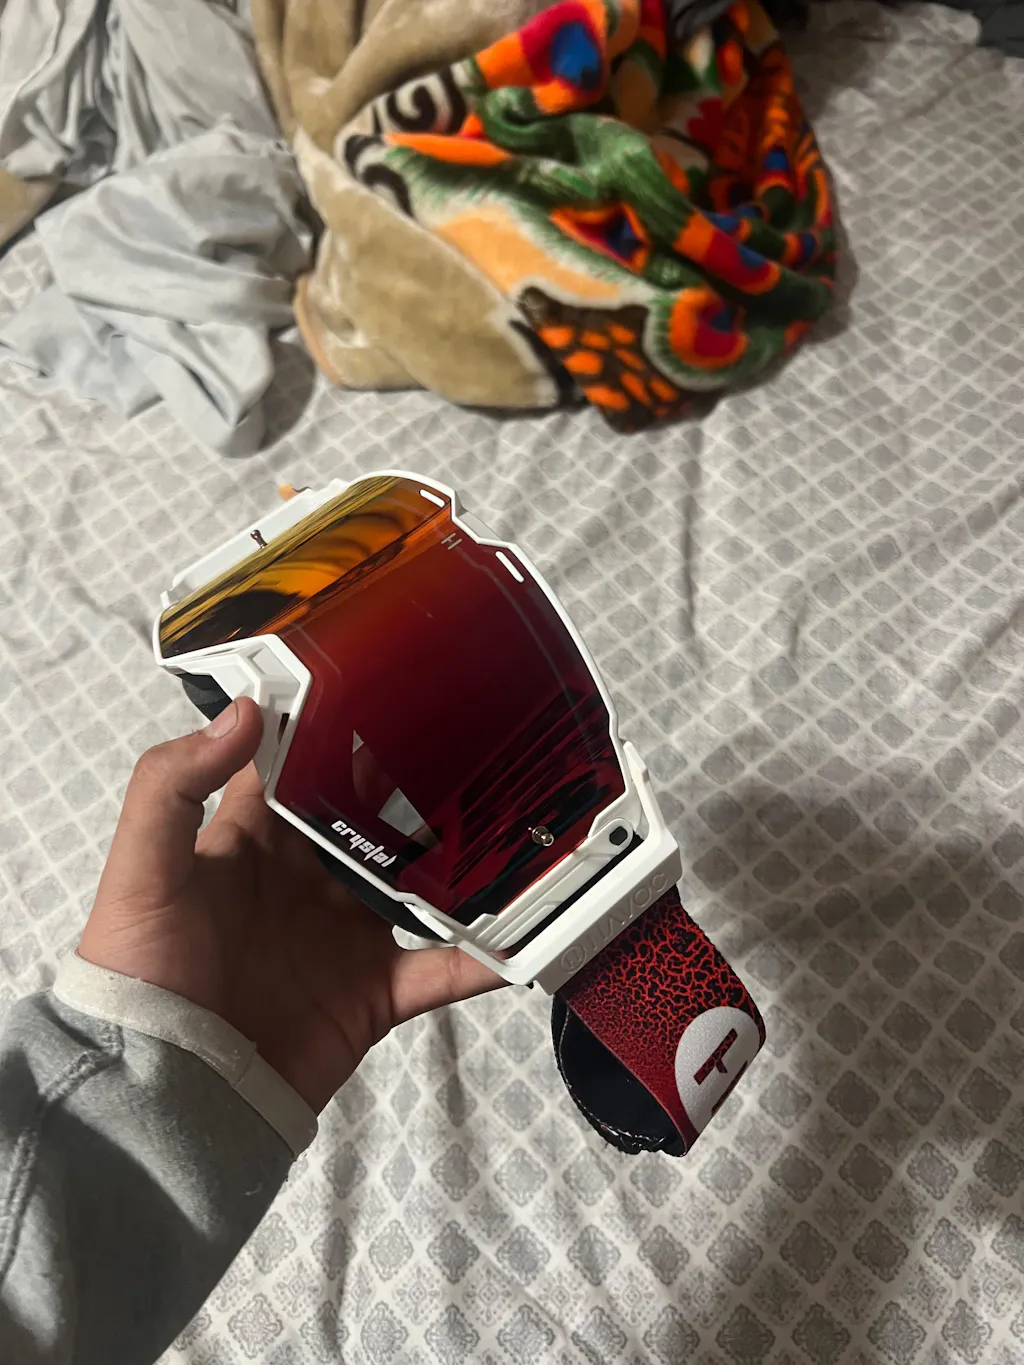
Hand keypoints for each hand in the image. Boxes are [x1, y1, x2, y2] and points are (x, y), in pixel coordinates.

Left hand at [79, 698, 502, 1110]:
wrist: (165, 1097)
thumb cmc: (141, 974)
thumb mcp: (142, 870)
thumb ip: (174, 783)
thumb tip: (248, 706)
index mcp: (253, 842)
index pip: (299, 769)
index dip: (336, 728)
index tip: (393, 682)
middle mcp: (307, 881)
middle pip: (374, 820)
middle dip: (420, 782)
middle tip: (483, 736)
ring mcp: (346, 938)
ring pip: (420, 886)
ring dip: (465, 861)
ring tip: (524, 815)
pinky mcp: (376, 995)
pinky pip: (443, 971)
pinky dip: (485, 958)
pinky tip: (529, 930)